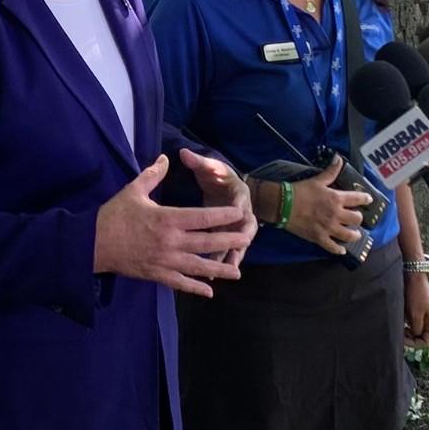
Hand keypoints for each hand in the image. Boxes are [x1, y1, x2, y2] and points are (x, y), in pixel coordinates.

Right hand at [95, 155, 249, 297]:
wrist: (93, 244)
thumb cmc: (113, 215)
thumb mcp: (133, 190)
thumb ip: (152, 175)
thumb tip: (166, 159)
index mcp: (168, 219)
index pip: (204, 218)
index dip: (224, 216)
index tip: (239, 213)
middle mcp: (172, 242)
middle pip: (208, 242)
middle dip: (229, 241)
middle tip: (247, 240)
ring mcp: (165, 261)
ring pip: (199, 266)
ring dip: (219, 270)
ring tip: (237, 272)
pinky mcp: (157, 274)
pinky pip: (180, 283)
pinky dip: (195, 288)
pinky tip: (209, 292)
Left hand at [180, 150, 255, 268]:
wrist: (224, 185)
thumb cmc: (216, 176)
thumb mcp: (210, 167)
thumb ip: (198, 162)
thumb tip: (183, 153)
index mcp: (238, 193)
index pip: (241, 200)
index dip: (239, 207)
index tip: (237, 212)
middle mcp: (242, 212)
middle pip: (245, 228)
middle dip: (240, 240)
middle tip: (236, 250)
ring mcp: (236, 227)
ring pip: (238, 245)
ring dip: (232, 257)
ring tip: (224, 271)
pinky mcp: (228, 236)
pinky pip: (228, 252)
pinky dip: (222, 262)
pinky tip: (211, 276)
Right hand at [285, 156, 374, 253]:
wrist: (282, 205)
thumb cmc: (300, 191)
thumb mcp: (317, 180)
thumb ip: (331, 171)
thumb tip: (339, 158)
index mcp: (337, 198)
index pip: (359, 199)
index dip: (366, 199)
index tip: (368, 199)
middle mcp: (337, 214)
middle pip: (357, 219)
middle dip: (358, 218)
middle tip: (355, 218)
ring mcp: (329, 228)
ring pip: (349, 235)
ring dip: (354, 235)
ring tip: (354, 234)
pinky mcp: (319, 238)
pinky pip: (333, 247)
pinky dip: (339, 249)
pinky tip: (342, 250)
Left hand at [403, 273, 428, 347]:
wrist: (413, 278)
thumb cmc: (416, 295)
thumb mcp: (415, 314)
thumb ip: (416, 329)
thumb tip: (415, 338)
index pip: (427, 342)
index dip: (415, 344)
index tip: (402, 339)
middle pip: (422, 339)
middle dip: (410, 339)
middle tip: (398, 334)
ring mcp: (426, 319)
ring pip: (417, 333)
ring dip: (408, 334)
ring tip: (399, 329)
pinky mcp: (419, 315)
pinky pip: (414, 326)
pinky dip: (407, 328)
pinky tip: (400, 324)